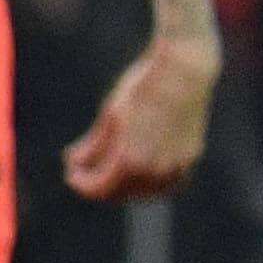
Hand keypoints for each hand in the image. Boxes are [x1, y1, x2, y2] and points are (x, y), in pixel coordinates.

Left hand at [63, 39, 217, 199]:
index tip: (71, 173)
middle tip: (85, 169)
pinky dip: (150, 181)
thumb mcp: (110, 116)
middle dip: (100, 184)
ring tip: (109, 168)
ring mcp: (177, 166)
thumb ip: (91, 146)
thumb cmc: (142, 88)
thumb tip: (73, 163)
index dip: (81, 183)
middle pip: (121, 193)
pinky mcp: (191, 157)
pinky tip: (138, 169)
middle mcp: (156, 170)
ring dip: (125, 186)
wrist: (184, 69)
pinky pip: (167, 183)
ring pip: (145, 192)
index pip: (99, 188)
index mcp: (130, 160)